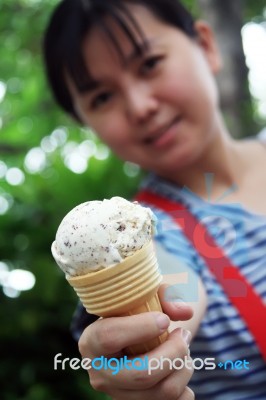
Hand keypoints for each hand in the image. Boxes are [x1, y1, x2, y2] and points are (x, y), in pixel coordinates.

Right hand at [78, 288, 193, 399]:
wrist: (132, 338)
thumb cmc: (136, 312)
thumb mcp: (145, 296)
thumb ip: (165, 296)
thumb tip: (184, 312)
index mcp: (92, 341)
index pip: (110, 337)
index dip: (141, 327)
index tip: (164, 319)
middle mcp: (100, 374)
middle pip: (142, 374)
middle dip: (174, 352)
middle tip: (183, 334)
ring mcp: (118, 396)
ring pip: (162, 391)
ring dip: (184, 366)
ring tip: (184, 347)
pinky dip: (185, 387)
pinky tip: (180, 368)